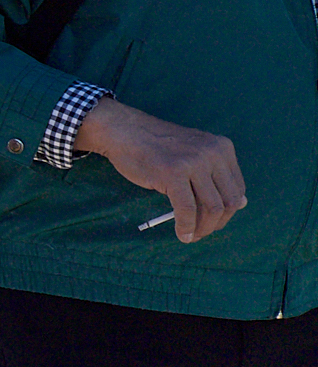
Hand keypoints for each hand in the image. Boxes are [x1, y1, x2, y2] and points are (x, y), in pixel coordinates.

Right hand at [73, 98, 245, 242]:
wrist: (124, 130)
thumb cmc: (157, 146)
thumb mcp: (194, 153)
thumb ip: (215, 175)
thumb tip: (242, 203)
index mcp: (222, 148)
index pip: (237, 189)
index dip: (228, 211)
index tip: (213, 221)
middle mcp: (213, 153)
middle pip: (228, 201)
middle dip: (217, 223)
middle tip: (202, 233)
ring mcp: (193, 162)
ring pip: (211, 208)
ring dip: (203, 229)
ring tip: (191, 236)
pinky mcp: (173, 173)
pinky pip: (186, 209)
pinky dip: (186, 226)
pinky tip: (181, 234)